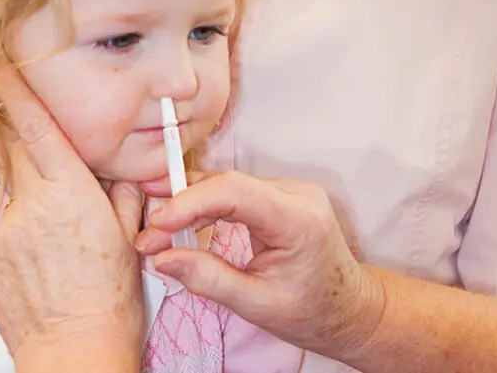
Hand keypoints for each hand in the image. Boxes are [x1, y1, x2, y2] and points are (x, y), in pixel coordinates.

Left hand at [0, 62, 143, 370]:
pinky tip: (49, 266)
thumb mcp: (131, 234)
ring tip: (67, 251)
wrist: (77, 352)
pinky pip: (9, 227)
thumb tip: (117, 171)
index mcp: (70, 189)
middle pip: (17, 146)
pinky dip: (28, 236)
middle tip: (56, 174)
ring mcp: (3, 230)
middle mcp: (30, 202)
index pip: (28, 115)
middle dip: (30, 141)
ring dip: (41, 206)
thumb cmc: (113, 296)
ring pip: (19, 192)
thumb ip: (121, 191)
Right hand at [134, 171, 385, 359]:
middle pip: (228, 184)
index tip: (156, 225)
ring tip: (156, 228)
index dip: (189, 202)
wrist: (350, 308)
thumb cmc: (312, 311)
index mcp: (298, 220)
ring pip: (229, 185)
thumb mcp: (257, 304)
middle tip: (147, 233)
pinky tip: (181, 220)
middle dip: (182, 205)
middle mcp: (297, 195)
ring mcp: (291, 191)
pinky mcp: (280, 196)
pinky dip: (207, 205)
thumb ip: (209, 279)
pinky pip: (237, 193)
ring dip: (190, 203)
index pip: (235, 193)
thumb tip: (162, 258)